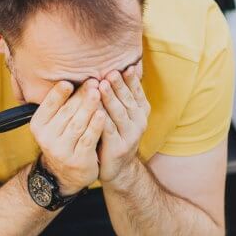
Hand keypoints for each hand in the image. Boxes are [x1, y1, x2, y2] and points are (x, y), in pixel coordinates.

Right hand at [29, 79, 106, 195]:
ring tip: (99, 92)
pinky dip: (95, 126)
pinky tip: (102, 114)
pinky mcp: (78, 160)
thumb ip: (61, 105)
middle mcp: (47, 138)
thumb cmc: (63, 139)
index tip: (69, 81)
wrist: (65, 174)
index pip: (49, 104)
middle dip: (81, 95)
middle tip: (93, 81)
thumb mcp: (54, 124)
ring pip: (78, 124)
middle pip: (66, 112)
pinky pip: (88, 139)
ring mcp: (62, 151)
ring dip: (89, 107)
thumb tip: (74, 79)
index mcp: (38, 125)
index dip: (59, 92)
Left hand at [98, 62, 149, 186]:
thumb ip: (120, 95)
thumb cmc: (115, 133)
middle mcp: (138, 122)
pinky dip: (102, 118)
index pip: (136, 92)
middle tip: (111, 72)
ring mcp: (129, 135)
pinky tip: (95, 109)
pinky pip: (108, 129)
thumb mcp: (122, 114)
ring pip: (118, 113)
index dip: (131, 80)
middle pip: (127, 100)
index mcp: (141, 111)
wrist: (117, 168)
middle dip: (119, 85)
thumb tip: (114, 67)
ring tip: (101, 85)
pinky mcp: (118, 147)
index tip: (125, 67)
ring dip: (110, 99)